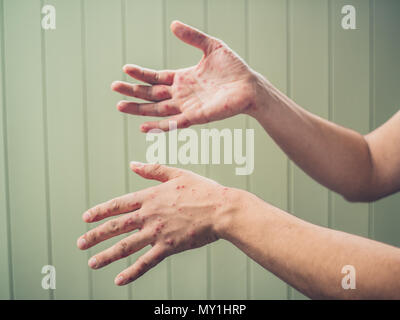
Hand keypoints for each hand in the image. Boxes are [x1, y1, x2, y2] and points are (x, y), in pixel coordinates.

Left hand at [77, 162, 239, 284]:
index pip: (118, 205)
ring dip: (106, 255)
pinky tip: (119, 280)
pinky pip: (146, 262)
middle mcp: (149, 215)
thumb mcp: (177, 174)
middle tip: (80, 243)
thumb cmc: (203, 190)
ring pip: (125, 246)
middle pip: (116, 227)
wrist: (221, 209)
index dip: (100, 212)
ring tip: (92, 263)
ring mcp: (157, 232)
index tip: (85, 218)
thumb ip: (153, 169)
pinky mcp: (168, 247)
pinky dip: (132, 272)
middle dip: (95, 236)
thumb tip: (133, 164)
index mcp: (150, 196)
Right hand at [111, 20, 263, 131]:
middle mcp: (182, 94)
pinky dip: (159, 125)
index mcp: (183, 78)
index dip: (141, 74)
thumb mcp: (211, 46)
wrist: (250, 86)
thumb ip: (192, 37)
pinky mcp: (196, 117)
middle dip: (133, 92)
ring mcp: (187, 107)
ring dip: (139, 110)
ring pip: (157, 110)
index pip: (156, 77)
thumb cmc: (233, 68)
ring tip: (120, 107)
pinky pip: (174, 123)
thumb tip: (173, 24)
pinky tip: (144, 126)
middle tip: (114, 88)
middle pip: (152, 95)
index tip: (125, 69)